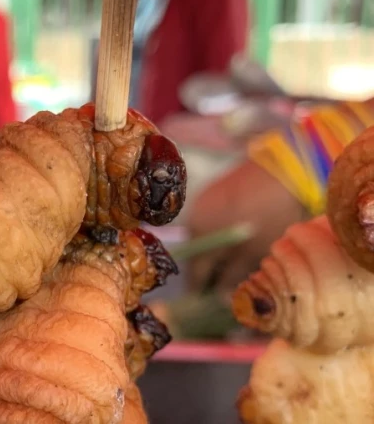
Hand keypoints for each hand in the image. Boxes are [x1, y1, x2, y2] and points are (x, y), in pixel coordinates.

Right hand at [185, 160, 306, 292]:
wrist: (285, 165)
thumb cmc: (272, 212)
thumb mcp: (256, 252)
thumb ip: (235, 277)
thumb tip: (221, 302)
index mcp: (199, 238)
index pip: (195, 277)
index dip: (206, 296)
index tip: (216, 310)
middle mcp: (191, 221)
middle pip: (198, 260)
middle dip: (212, 277)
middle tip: (233, 291)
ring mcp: (199, 205)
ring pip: (204, 243)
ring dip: (218, 258)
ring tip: (241, 267)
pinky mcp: (210, 194)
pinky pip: (209, 226)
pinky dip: (221, 239)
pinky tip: (240, 243)